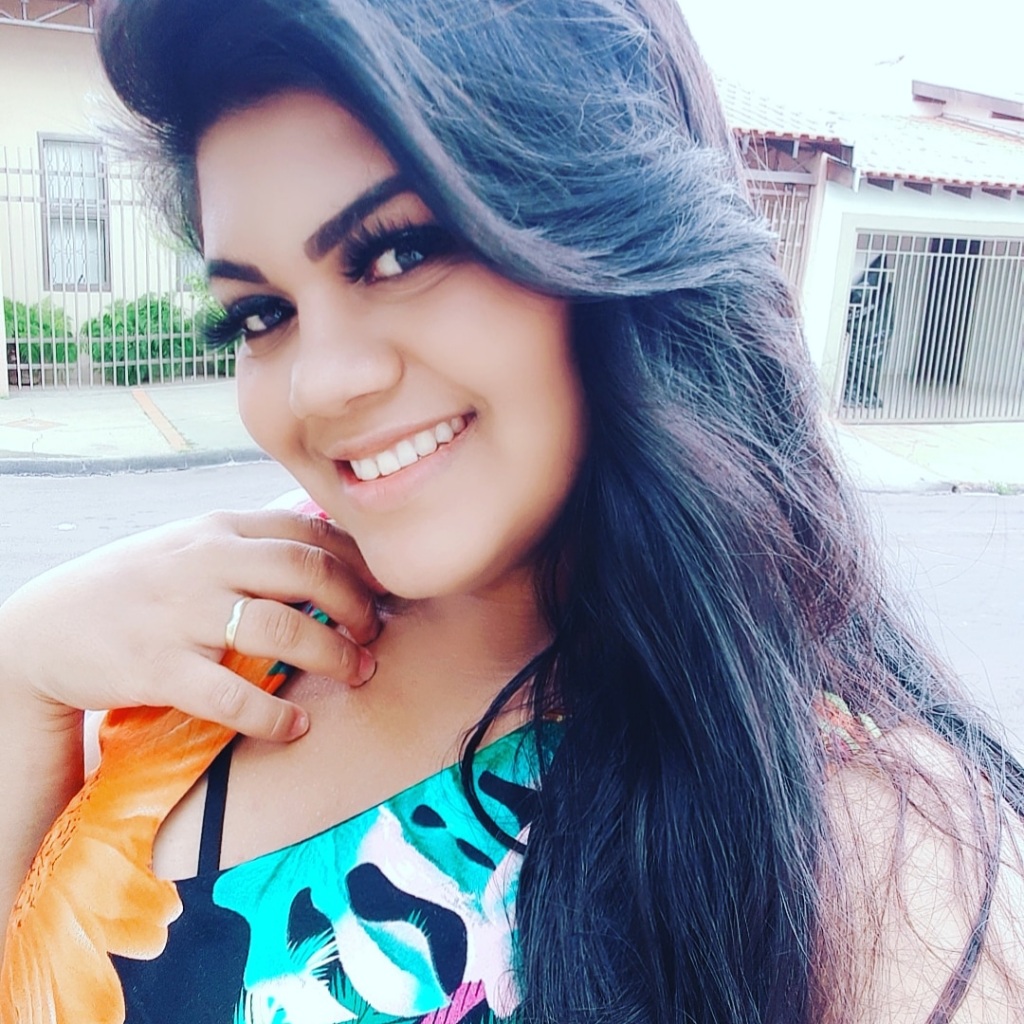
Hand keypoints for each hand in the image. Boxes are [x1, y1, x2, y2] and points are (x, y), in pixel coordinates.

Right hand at [0, 509, 384, 741]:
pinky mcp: (159, 667)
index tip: (384, 588)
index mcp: (219, 529)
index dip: (358, 561)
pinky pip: (232, 695)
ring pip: (282, 628)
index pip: (309, 531)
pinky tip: (296, 724)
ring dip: (334, 654)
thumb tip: (324, 551)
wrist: (46, 625)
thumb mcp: (190, 546)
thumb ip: (250, 544)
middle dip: (357, 604)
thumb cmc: (136, 586)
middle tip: (375, 633)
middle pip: (308, 571)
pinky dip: (275, 714)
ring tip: (358, 672)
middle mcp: (205, 562)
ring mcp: (182, 613)